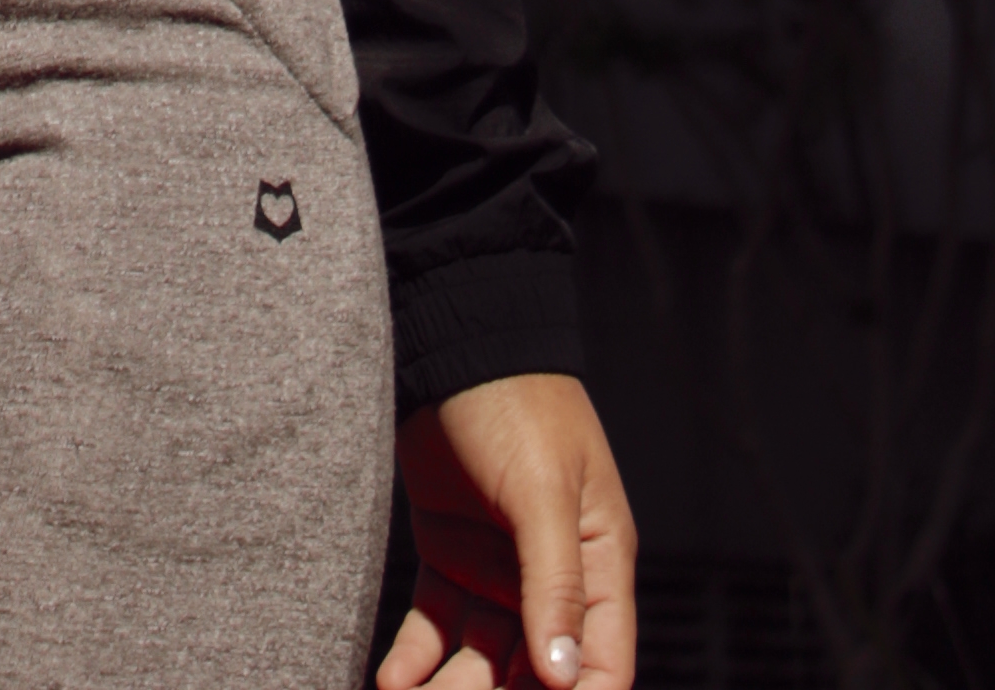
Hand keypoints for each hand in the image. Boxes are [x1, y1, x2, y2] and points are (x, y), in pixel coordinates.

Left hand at [380, 376, 636, 689]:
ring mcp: (498, 570)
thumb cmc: (518, 402)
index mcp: (598, 563)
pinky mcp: (450, 553)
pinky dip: (416, 659)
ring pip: (481, 658)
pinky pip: (437, 624)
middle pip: (534, 673)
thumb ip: (554, 583)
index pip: (601, 662)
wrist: (454, 339)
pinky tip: (393, 680)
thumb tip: (563, 677)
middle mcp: (551, 578)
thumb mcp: (544, 490)